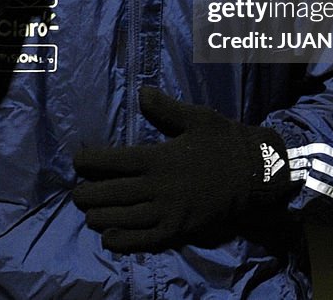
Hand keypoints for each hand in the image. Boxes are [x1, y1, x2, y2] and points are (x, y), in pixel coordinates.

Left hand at [72, 87, 291, 252]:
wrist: (254, 173)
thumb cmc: (224, 141)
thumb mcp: (196, 117)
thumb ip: (165, 108)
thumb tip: (142, 93)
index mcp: (158, 157)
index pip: (112, 161)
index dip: (89, 161)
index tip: (78, 160)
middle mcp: (158, 186)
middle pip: (111, 193)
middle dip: (88, 193)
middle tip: (77, 192)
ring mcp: (168, 211)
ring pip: (123, 218)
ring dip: (100, 216)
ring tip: (89, 212)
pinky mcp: (178, 229)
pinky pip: (144, 239)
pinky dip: (123, 240)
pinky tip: (109, 238)